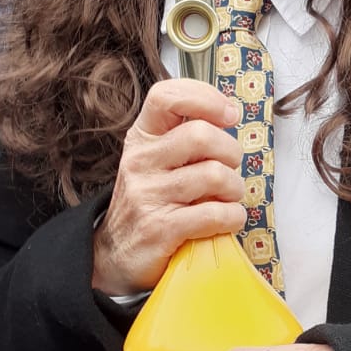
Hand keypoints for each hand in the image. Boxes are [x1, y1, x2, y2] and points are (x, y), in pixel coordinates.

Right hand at [92, 79, 248, 295]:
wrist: (115, 254)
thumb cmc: (151, 201)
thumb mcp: (157, 161)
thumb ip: (186, 136)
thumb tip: (228, 114)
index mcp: (142, 137)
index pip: (166, 96)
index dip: (205, 97)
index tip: (229, 114)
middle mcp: (140, 161)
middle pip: (201, 135)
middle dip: (231, 152)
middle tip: (229, 168)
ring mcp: (148, 194)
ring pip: (215, 175)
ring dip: (235, 189)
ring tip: (227, 197)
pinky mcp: (160, 228)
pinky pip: (215, 214)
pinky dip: (233, 217)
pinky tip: (226, 220)